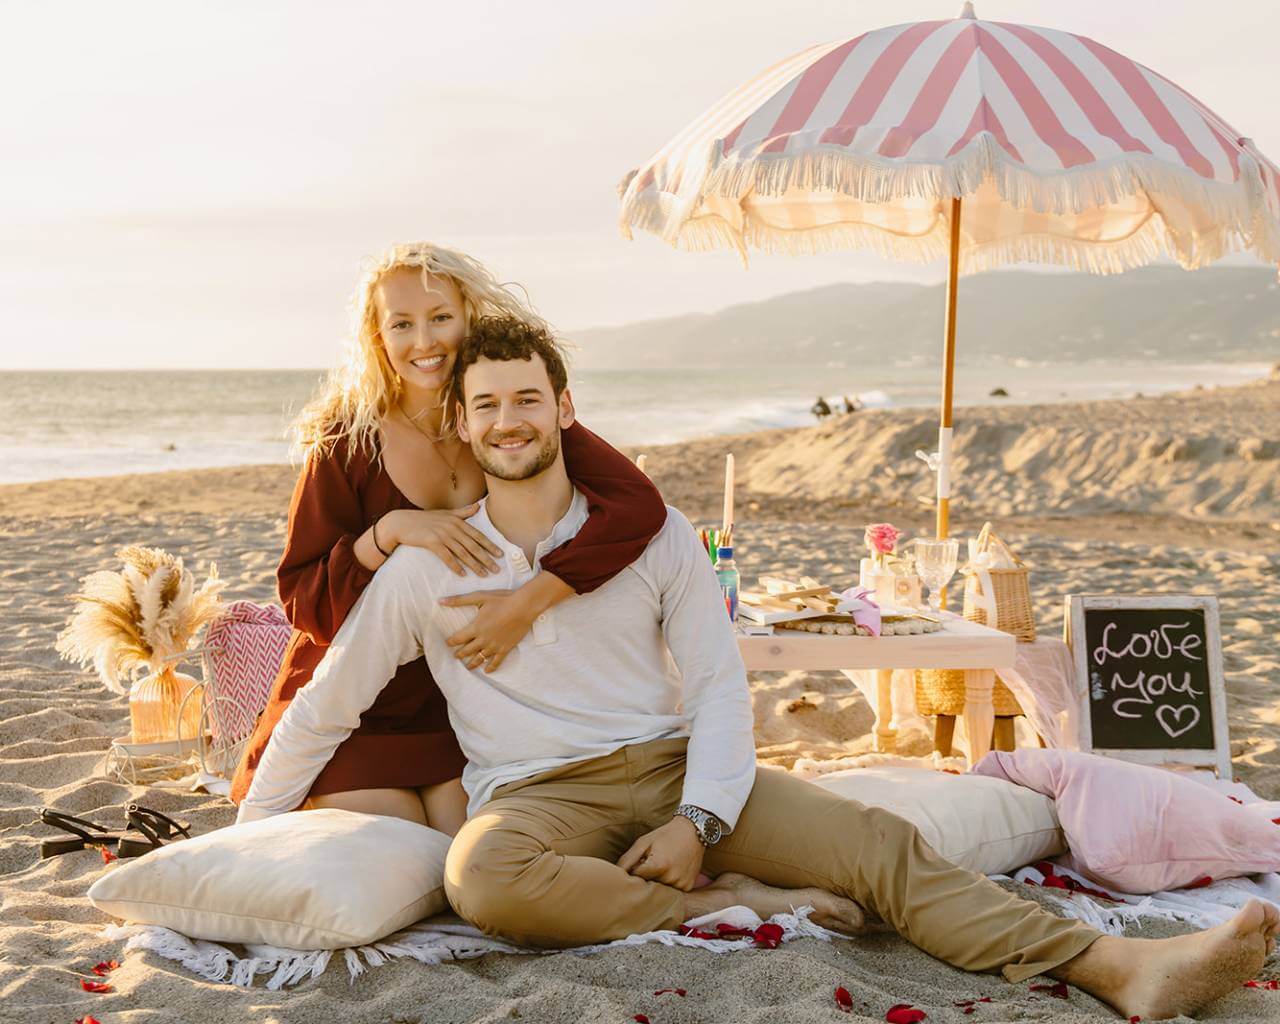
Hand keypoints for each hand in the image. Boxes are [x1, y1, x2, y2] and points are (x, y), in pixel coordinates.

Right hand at [384, 505, 501, 576]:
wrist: (402, 523)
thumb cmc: (424, 519)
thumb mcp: (445, 513)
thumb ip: (463, 512)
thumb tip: (478, 506)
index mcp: (457, 521)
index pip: (478, 535)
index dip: (490, 545)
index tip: (501, 555)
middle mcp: (452, 527)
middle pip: (473, 545)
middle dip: (487, 558)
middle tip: (497, 570)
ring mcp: (442, 534)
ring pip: (463, 552)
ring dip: (475, 565)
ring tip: (484, 574)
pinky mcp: (432, 542)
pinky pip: (447, 557)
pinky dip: (456, 566)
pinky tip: (463, 574)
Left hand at [441, 589, 534, 671]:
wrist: (523, 607)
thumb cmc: (502, 600)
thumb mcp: (479, 597)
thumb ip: (459, 600)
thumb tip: (440, 601)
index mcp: (475, 628)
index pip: (458, 638)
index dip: (451, 641)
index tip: (447, 643)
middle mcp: (483, 639)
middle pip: (467, 650)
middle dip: (460, 654)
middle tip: (456, 656)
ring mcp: (494, 646)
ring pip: (480, 658)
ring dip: (472, 663)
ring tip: (468, 666)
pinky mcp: (505, 649)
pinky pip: (496, 662)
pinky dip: (491, 667)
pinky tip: (486, 671)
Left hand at [617, 816, 704, 890]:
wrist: (692, 832)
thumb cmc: (664, 835)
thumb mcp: (643, 843)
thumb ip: (628, 860)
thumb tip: (615, 875)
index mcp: (659, 866)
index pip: (636, 879)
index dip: (635, 871)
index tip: (638, 864)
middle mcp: (671, 878)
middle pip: (648, 886)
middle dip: (645, 878)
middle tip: (649, 864)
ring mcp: (681, 884)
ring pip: (660, 891)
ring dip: (656, 882)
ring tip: (661, 865)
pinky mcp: (688, 887)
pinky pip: (672, 891)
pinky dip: (668, 883)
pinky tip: (671, 870)